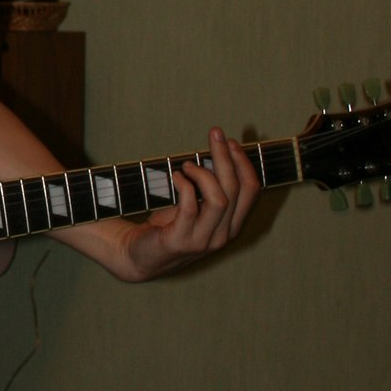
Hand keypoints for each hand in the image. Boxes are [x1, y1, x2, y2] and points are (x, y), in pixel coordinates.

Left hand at [109, 126, 259, 282]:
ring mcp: (203, 241)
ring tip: (188, 165)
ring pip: (219, 199)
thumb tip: (217, 152)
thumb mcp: (197, 207)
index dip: (244, 162)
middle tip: (215, 134)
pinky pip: (190, 207)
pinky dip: (185, 186)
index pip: (251, 190)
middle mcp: (223, 235)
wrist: (138, 256)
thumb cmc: (169, 226)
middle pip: (236, 189)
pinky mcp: (180, 240)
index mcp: (231, 225)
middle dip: (226, 157)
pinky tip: (176, 177)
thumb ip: (210, 188)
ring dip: (205, 174)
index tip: (230, 141)